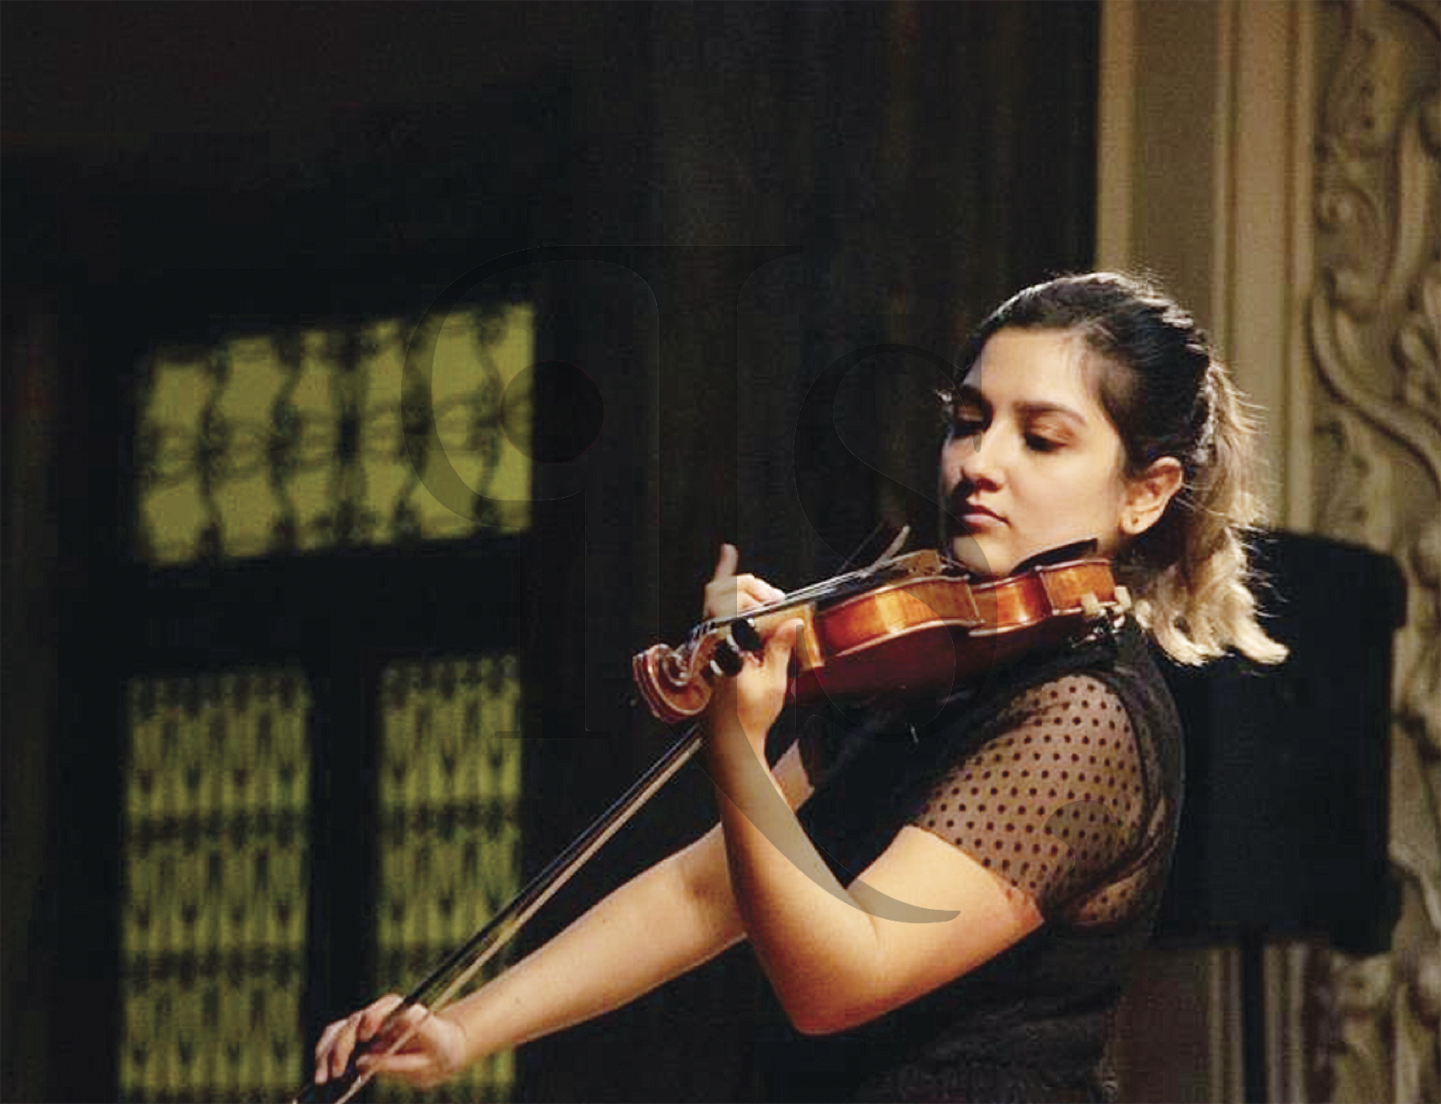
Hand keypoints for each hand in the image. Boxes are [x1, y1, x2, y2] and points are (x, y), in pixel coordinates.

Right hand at [313, 994, 469, 1089]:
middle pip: (354, 1022)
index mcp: (404, 1011)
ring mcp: (368, 1023)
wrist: (444, 1046)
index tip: (366, 1036)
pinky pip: (335, 1039)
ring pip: (338, 1029)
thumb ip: (397, 1062)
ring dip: (326, 1052)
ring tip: (322, 1078)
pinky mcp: (358, 1035)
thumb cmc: (439, 1051)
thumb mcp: (427, 1061)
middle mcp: (382, 1013)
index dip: (372, 1018)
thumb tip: (362, 1063)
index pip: (384, 1008)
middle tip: (336, 1073)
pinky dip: (325, 1054)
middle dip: (341, 1047)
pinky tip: (322, 1074)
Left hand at [704, 545, 800, 742]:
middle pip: (723, 596)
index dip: (728, 573)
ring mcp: (707, 650)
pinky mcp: (711, 658)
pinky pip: (723, 626)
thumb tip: (791, 623)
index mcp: (721, 644)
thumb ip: (778, 646)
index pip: (720, 598)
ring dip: (748, 604)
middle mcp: (709, 643)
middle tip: (777, 602)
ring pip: (722, 610)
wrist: (728, 743)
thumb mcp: (771, 680)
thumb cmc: (747, 717)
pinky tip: (756, 622)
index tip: (728, 551)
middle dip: (752, 590)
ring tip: (774, 616)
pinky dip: (740, 617)